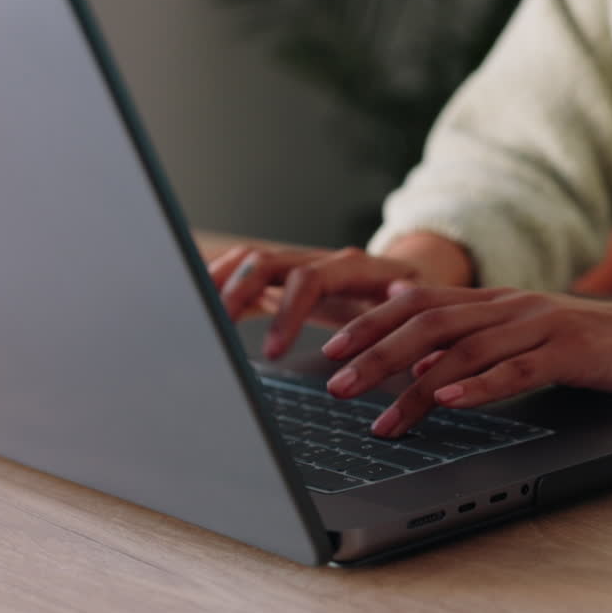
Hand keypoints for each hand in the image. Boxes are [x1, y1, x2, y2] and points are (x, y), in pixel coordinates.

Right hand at [207, 232, 474, 358]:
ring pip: (249, 261)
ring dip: (220, 284)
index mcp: (354, 266)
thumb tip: (397, 300)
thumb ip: (403, 309)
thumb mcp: (417, 307)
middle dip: (237, 294)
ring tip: (194, 316)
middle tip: (217, 332)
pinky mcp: (285, 278)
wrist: (414, 279)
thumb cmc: (416, 301)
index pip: (310, 279)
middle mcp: (321, 259)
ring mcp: (299, 265)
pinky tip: (195, 302)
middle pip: (267, 262)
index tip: (273, 353)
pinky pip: (244, 272)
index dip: (288, 312)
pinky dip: (218, 283)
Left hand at [319, 282, 611, 436]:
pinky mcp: (572, 352)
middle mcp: (511, 307)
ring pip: (464, 349)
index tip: (329, 352)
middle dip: (375, 354)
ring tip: (379, 413)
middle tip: (335, 385)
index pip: (418, 306)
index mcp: (496, 302)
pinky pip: (518, 369)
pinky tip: (449, 401)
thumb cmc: (594, 344)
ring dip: (415, 383)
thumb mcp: (526, 330)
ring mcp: (541, 326)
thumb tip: (406, 312)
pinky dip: (479, 386)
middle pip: (429, 324)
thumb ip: (472, 325)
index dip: (369, 326)